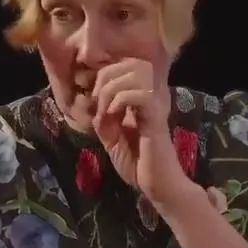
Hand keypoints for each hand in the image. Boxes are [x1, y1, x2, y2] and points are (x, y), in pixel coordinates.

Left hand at [90, 59, 186, 203]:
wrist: (155, 184)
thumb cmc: (136, 162)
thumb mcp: (109, 136)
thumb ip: (101, 115)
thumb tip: (90, 98)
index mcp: (140, 97)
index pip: (125, 65)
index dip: (104, 75)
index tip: (93, 100)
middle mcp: (150, 95)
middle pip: (131, 62)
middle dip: (105, 78)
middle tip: (98, 104)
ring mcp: (155, 104)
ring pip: (135, 73)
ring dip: (111, 89)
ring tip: (105, 110)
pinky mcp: (157, 117)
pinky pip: (140, 94)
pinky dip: (120, 100)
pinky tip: (113, 116)